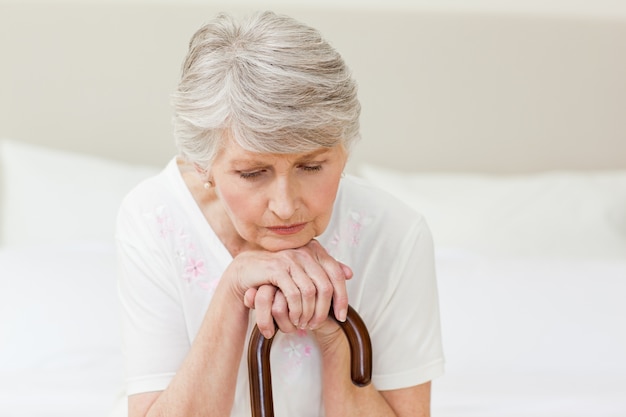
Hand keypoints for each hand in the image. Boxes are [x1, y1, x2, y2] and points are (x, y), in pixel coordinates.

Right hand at [233, 240, 351, 337]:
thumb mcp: (302, 271)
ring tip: (304, 324)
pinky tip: (293, 319)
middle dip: (323, 310)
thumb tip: (350, 273)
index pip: (336, 274)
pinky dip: (296, 309)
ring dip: (308, 312)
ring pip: (310, 291)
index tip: (341, 317)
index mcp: (314, 250)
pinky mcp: (276, 268)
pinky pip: (293, 293)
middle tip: (317, 325)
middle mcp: (304, 252)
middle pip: (325, 285)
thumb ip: (324, 271)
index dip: (342, 297)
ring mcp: (290, 258)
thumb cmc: (278, 274)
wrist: (247, 270)